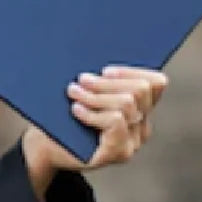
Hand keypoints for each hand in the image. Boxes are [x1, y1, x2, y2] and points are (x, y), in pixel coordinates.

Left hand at [23, 65, 167, 188]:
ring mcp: (133, 142)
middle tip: (81, 80)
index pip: (156, 83)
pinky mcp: (118, 153)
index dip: (131, 71)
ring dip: (96, 95)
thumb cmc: (61, 116)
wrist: (44, 148)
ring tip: (73, 92)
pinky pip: (116, 122)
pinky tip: (76, 110)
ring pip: (127, 104)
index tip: (104, 70)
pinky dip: (93, 112)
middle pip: (141, 91)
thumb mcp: (82, 92)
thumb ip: (97, 78)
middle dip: (108, 82)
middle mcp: (142, 126)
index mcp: (139, 108)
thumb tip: (99, 48)